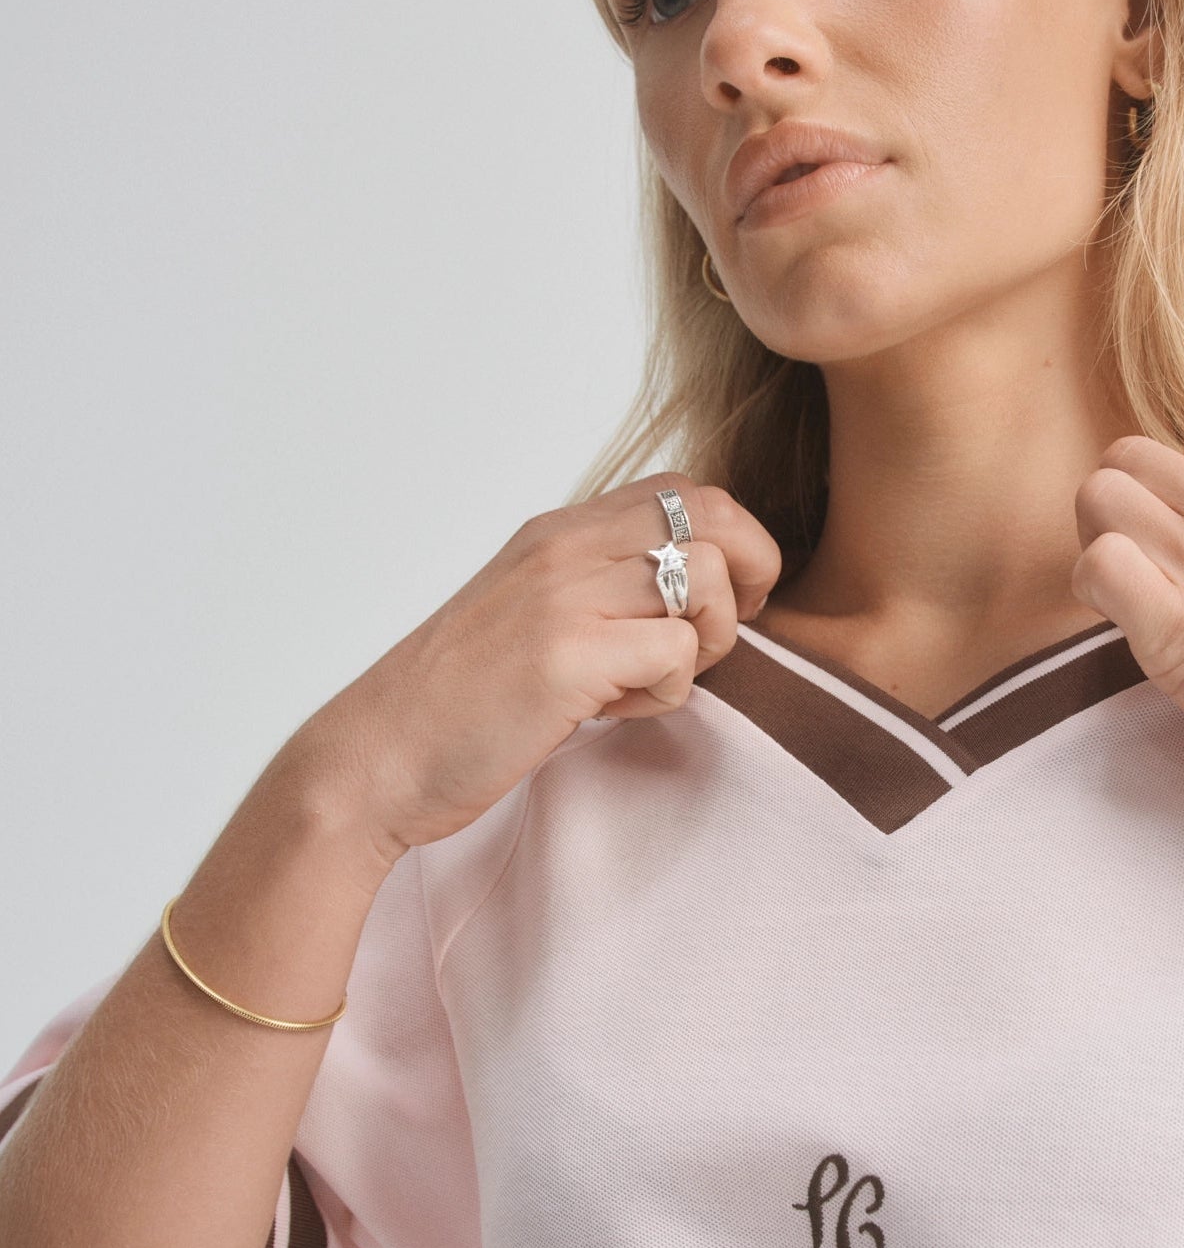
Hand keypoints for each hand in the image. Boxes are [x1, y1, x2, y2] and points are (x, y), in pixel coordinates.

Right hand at [291, 476, 783, 861]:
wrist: (376, 757)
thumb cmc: (458, 703)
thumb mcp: (531, 614)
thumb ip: (599, 587)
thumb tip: (692, 590)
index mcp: (557, 533)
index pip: (686, 490)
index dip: (731, 543)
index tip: (716, 606)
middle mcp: (563, 547)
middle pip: (715, 515)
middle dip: (744, 582)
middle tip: (706, 644)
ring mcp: (564, 596)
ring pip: (707, 578)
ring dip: (705, 644)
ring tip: (646, 683)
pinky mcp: (566, 656)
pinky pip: (678, 650)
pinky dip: (669, 693)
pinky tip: (614, 712)